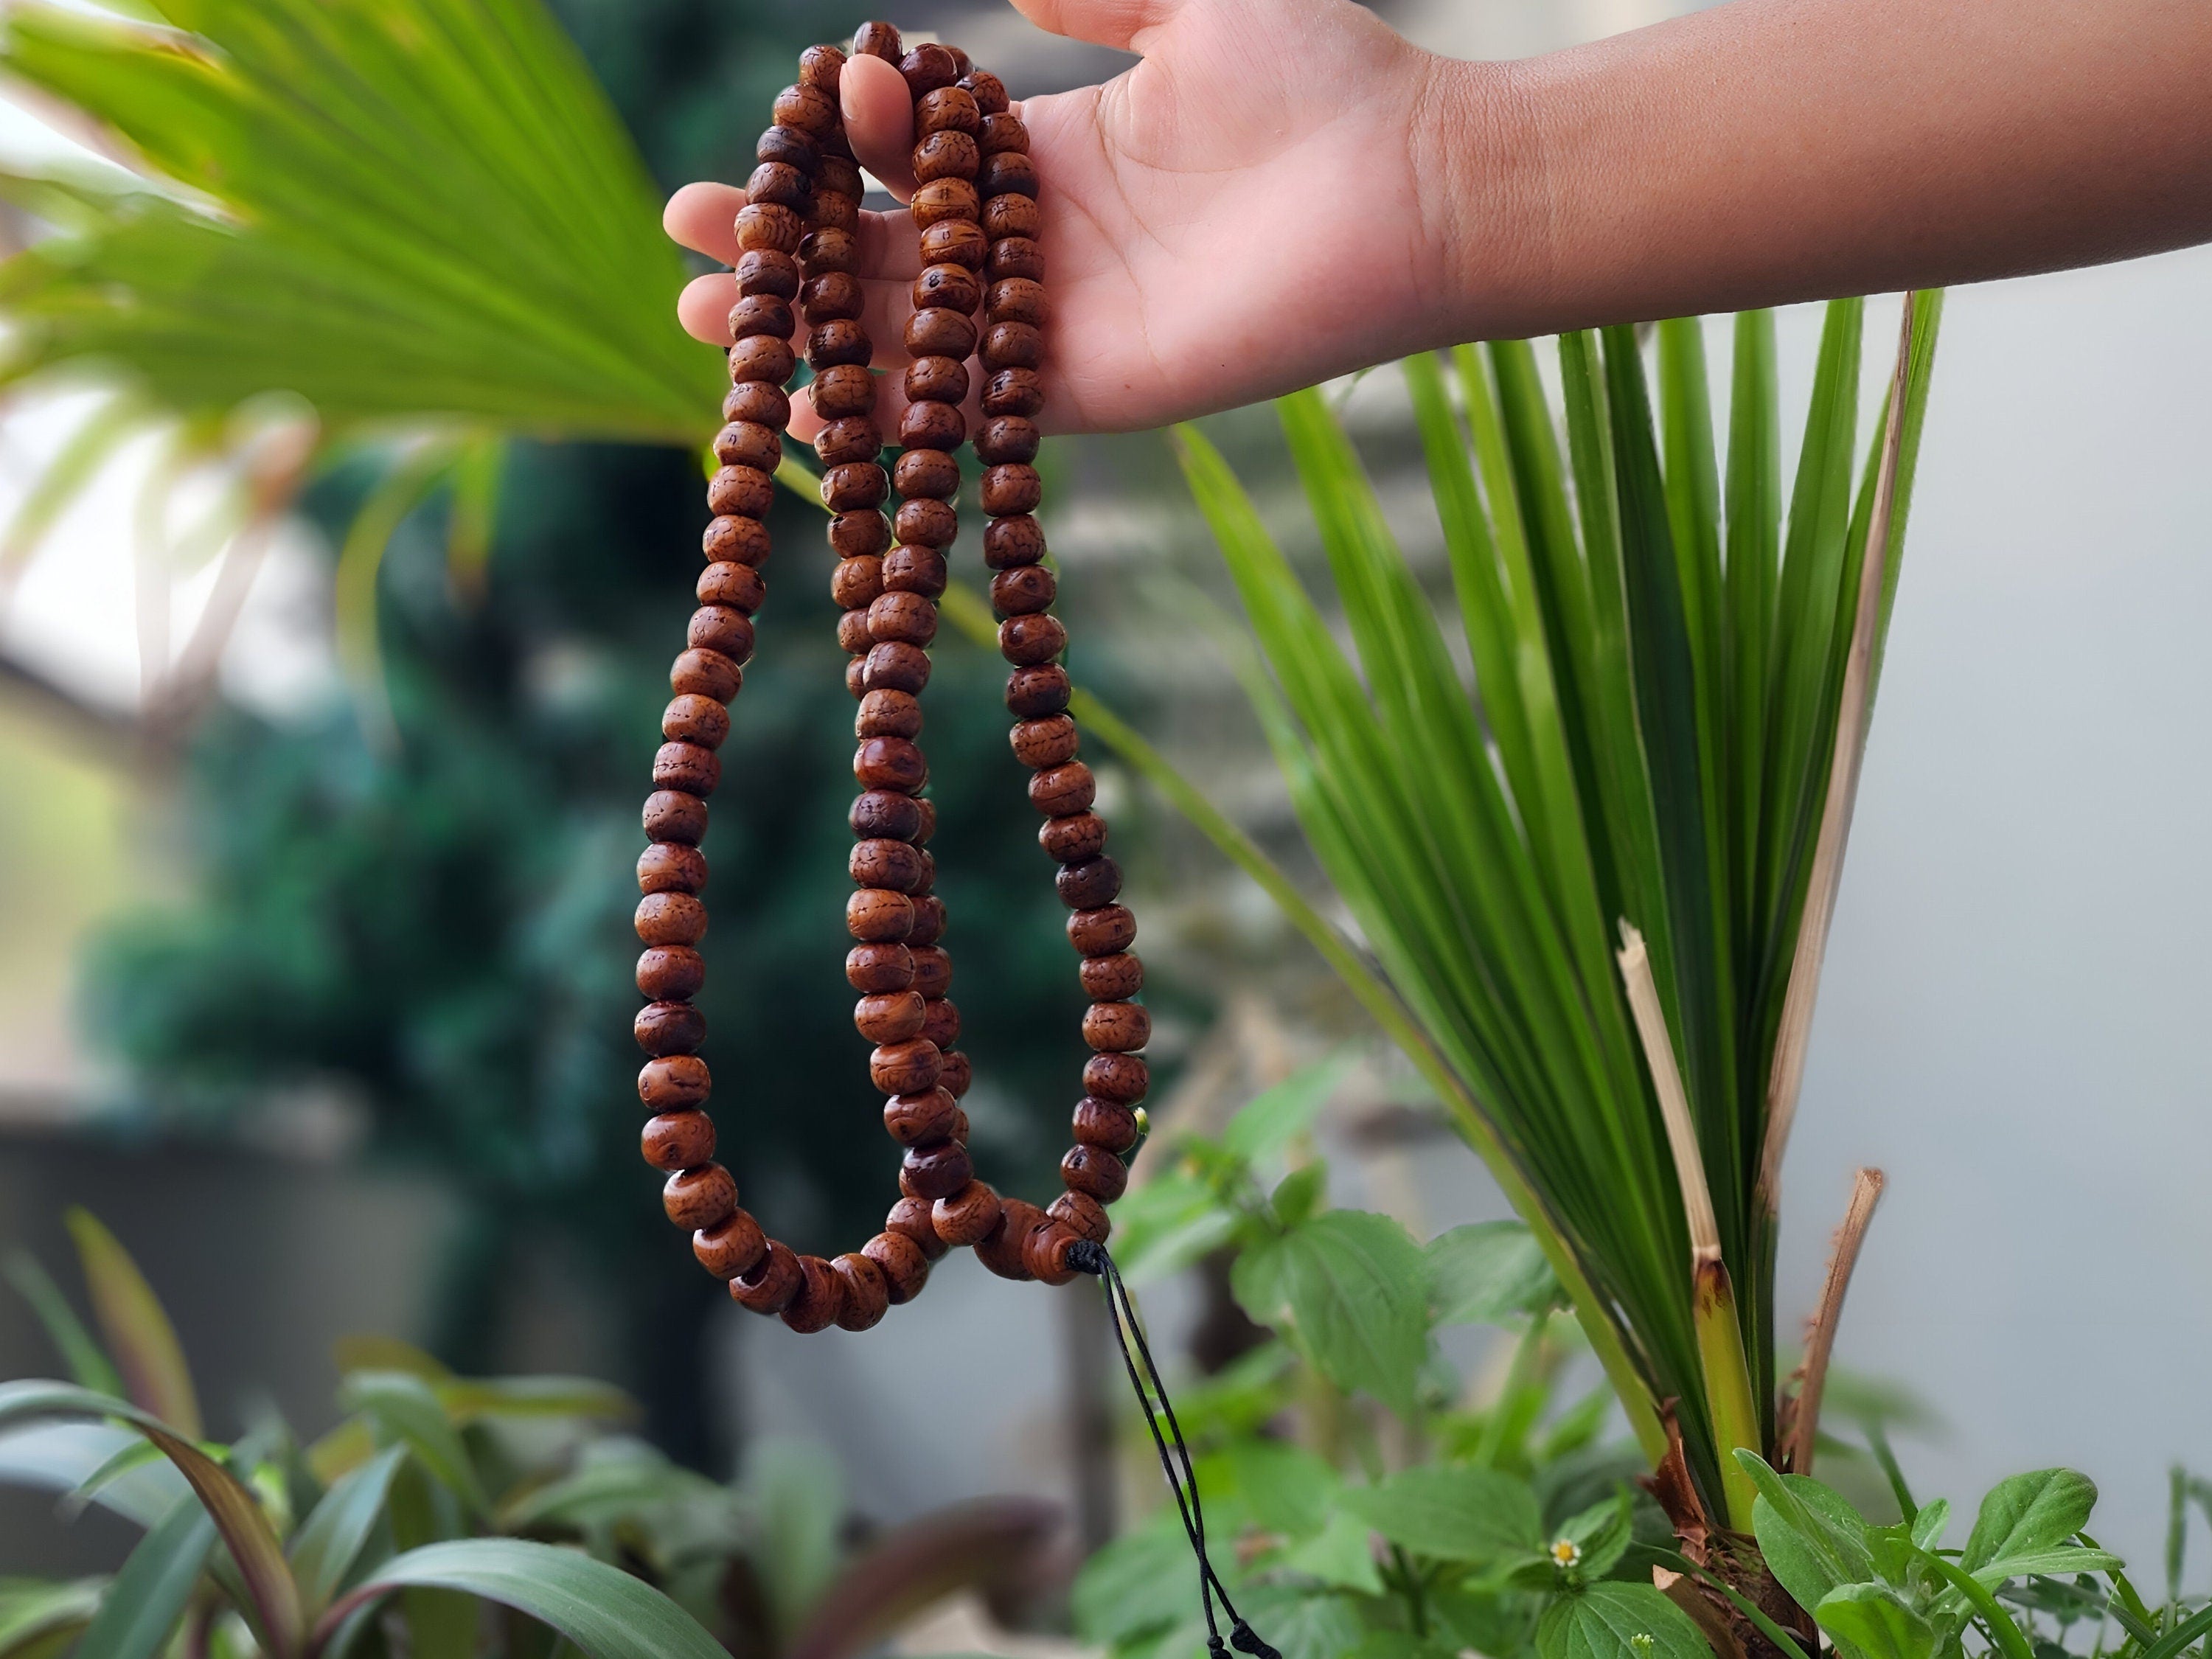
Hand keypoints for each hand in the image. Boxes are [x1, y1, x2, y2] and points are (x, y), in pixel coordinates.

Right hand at [665, 0, 1497, 437]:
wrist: (1415, 182)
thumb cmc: (1324, 76)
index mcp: (1050, 155)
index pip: (908, 157)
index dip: (842, 136)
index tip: (807, 96)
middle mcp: (1037, 248)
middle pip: (879, 252)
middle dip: (782, 239)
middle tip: (685, 225)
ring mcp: (1056, 326)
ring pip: (901, 334)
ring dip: (801, 326)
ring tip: (700, 306)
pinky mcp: (1088, 390)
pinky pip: (966, 406)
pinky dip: (884, 407)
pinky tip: (798, 401)